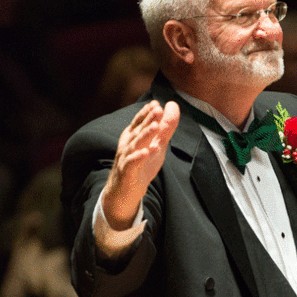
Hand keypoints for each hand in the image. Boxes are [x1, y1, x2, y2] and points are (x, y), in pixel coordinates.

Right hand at [103, 100, 178, 229]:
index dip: (147, 112)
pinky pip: (132, 163)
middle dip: (148, 119)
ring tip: (155, 127)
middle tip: (157, 109)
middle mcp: (127, 145)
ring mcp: (126, 158)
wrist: (124, 193)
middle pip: (138, 130)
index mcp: (133, 136)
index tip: (157, 103)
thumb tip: (172, 105)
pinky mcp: (127, 172)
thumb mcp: (157, 144)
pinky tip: (147, 152)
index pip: (139, 121)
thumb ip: (166, 127)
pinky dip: (139, 157)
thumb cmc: (141, 165)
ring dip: (145, 135)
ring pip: (135, 145)